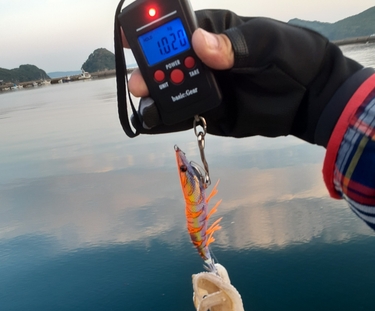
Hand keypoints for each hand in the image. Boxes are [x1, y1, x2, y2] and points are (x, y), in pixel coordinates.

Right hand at [121, 9, 363, 144]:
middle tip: (142, 82)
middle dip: (150, 71)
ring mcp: (205, 89)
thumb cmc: (292, 57)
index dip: (152, 30)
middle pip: (167, 64)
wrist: (309, 98)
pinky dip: (165, 120)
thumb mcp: (267, 43)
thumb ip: (234, 45)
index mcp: (214, 32)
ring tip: (146, 104)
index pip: (177, 29)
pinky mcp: (210, 115)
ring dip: (154, 98)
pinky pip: (183, 117)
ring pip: (170, 93)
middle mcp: (203, 61)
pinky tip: (151, 121)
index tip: (130, 35)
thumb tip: (200, 43)